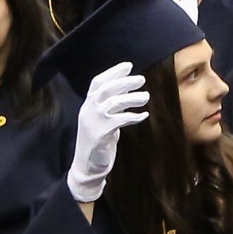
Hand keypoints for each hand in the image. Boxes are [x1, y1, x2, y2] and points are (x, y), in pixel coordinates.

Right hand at [68, 60, 149, 203]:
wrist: (86, 167)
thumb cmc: (98, 143)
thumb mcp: (103, 120)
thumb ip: (112, 106)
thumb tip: (127, 90)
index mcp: (87, 106)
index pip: (97, 83)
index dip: (112, 73)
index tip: (128, 66)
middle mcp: (88, 111)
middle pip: (105, 89)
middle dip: (124, 82)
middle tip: (141, 79)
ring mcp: (93, 122)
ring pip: (113, 103)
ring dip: (131, 98)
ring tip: (146, 96)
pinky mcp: (100, 134)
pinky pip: (119, 120)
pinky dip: (133, 116)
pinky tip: (143, 116)